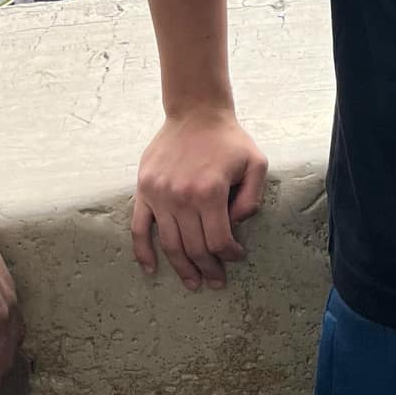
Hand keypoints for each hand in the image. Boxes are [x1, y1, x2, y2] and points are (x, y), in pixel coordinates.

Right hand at [131, 108, 268, 289]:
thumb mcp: (256, 162)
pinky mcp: (144, 191)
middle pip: (195, 247)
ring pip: (170, 244)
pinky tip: (151, 268)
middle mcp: (182, 197)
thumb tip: (237, 225)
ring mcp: (160, 195)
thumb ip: (253, 197)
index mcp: (210, 192)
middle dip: (208, 269)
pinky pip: (139, 228)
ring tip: (193, 283)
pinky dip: (143, 252)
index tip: (236, 257)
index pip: (219, 240)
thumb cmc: (229, 139)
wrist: (196, 112)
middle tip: (216, 281)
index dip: (229, 255)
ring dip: (182, 268)